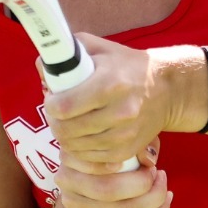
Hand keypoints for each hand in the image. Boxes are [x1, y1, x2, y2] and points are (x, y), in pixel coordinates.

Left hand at [42, 33, 184, 172]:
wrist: (166, 89)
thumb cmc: (127, 66)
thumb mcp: (100, 49)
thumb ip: (68, 53)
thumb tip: (41, 67)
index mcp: (110, 84)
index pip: (64, 106)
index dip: (50, 104)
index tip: (52, 97)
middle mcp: (119, 112)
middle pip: (66, 130)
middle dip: (54, 121)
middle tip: (58, 112)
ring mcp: (124, 135)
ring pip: (74, 147)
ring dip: (65, 136)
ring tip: (70, 122)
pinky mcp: (127, 151)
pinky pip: (89, 158)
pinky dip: (80, 149)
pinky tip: (82, 135)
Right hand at [49, 143, 170, 207]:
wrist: (86, 197)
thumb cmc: (109, 160)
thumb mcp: (119, 143)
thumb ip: (136, 142)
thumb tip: (148, 159)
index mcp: (70, 154)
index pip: (95, 158)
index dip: (125, 159)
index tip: (146, 159)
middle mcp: (66, 180)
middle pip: (109, 189)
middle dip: (144, 183)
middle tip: (157, 172)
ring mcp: (75, 207)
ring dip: (154, 198)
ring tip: (163, 184)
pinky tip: (167, 199)